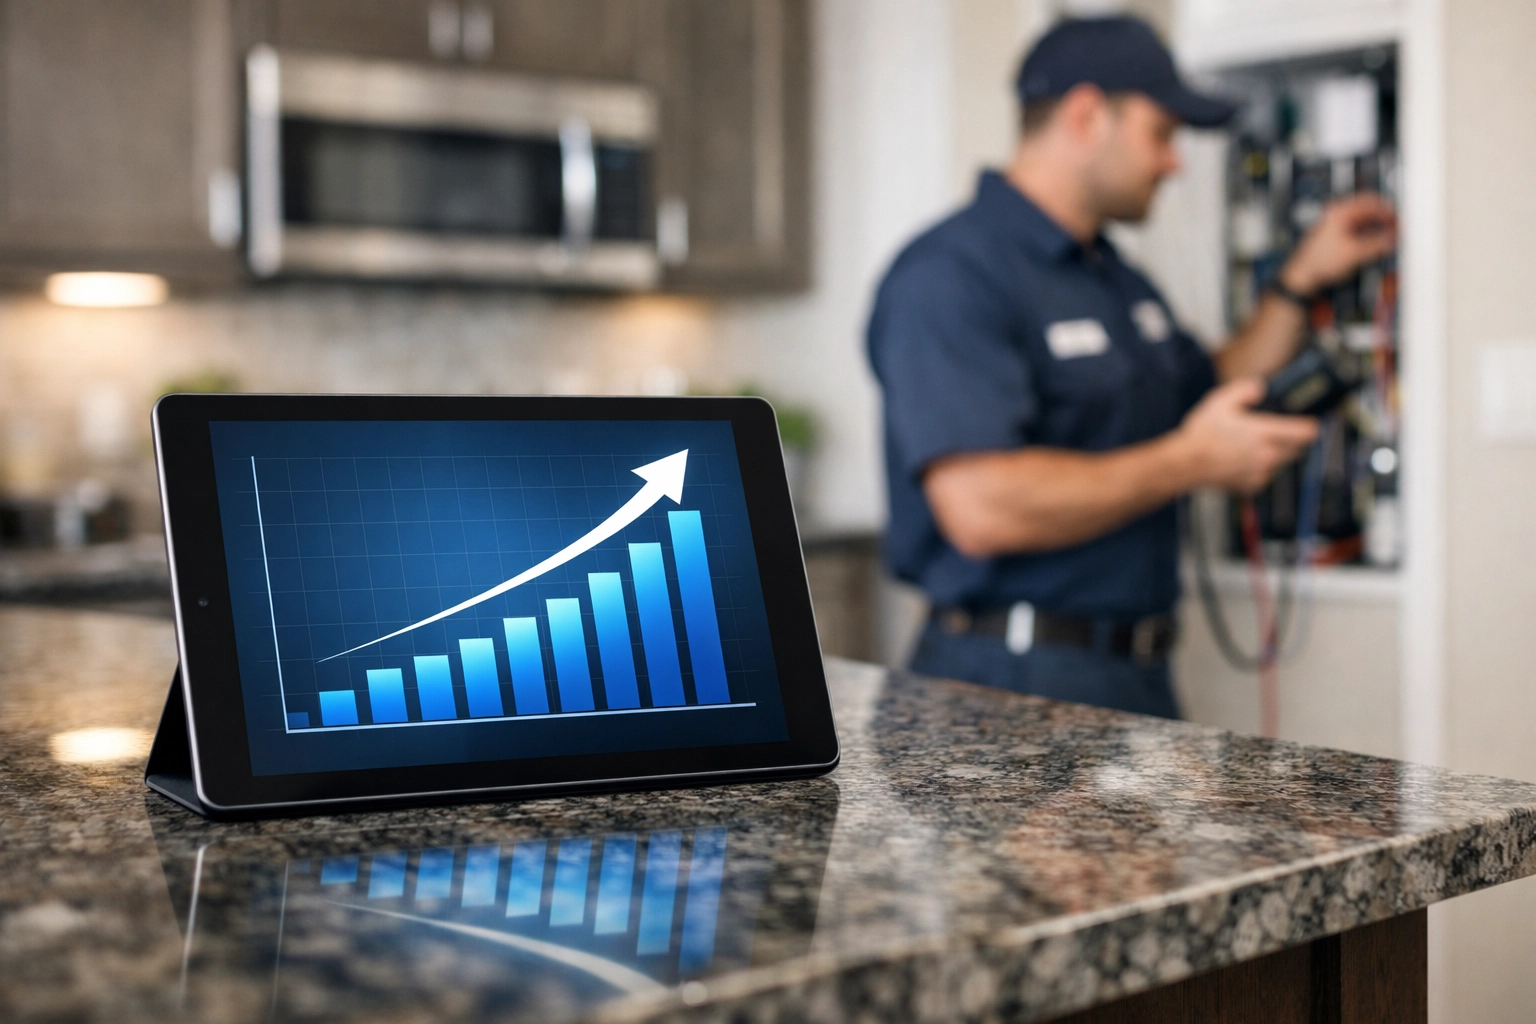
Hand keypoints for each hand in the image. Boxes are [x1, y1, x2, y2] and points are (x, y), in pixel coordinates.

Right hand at [1175, 379, 1318, 493]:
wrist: (1186, 463)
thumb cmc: (1202, 435)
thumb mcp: (1221, 400)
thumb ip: (1245, 389)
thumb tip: (1260, 387)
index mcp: (1265, 433)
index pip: (1305, 432)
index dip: (1310, 425)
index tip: (1310, 423)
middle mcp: (1267, 455)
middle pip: (1297, 449)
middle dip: (1292, 441)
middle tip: (1277, 433)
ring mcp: (1260, 472)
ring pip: (1281, 463)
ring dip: (1276, 455)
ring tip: (1254, 447)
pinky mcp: (1250, 485)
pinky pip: (1265, 477)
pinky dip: (1260, 470)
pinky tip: (1243, 461)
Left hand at [1280, 193, 1397, 294]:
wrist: (1303, 276)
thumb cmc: (1320, 262)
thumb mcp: (1354, 253)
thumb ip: (1376, 245)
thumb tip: (1391, 239)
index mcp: (1339, 212)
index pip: (1370, 201)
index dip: (1387, 210)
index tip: (1398, 219)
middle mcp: (1336, 214)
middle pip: (1367, 209)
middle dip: (1383, 217)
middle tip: (1397, 227)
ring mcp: (1334, 224)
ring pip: (1363, 219)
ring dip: (1377, 225)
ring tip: (1389, 235)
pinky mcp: (1334, 234)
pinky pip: (1357, 228)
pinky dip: (1368, 233)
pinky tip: (1376, 242)